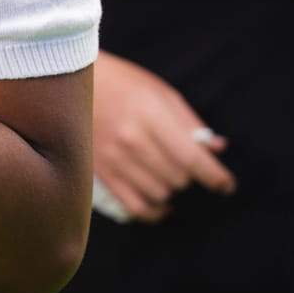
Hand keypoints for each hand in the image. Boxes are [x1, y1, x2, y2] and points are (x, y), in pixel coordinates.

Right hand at [92, 51, 234, 221]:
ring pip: (159, 193)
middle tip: (186, 166)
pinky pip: (133, 205)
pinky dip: (152, 211)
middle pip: (177, 178)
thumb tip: (216, 148)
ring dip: (170, 188)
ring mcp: (112, 157)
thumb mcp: (160, 92)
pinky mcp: (98, 171)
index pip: (191, 157)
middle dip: (189, 176)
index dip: (215, 176)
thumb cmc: (121, 83)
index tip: (226, 185)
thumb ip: (189, 122)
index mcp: (149, 115)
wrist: (67, 81)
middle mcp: (130, 139)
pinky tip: (161, 204)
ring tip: (168, 176)